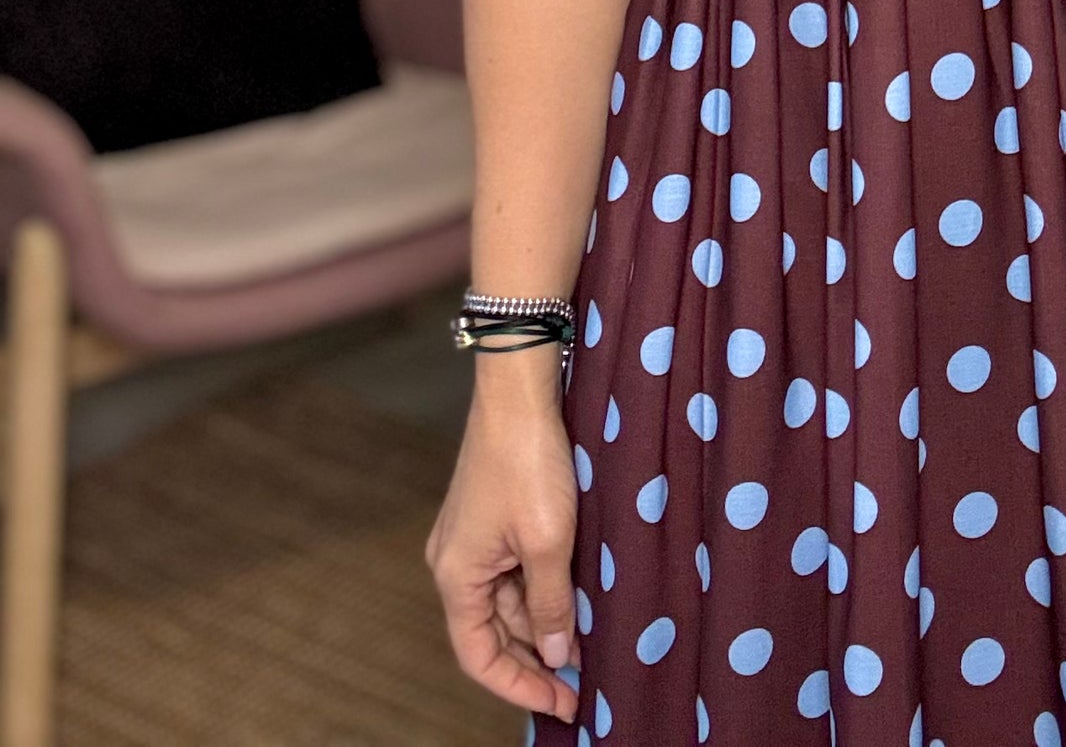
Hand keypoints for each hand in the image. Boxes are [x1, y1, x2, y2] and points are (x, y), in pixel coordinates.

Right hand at [426, 357, 581, 723]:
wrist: (519, 388)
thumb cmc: (528, 460)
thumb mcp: (548, 541)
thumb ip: (550, 604)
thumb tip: (555, 655)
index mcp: (456, 576)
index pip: (478, 657)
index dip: (519, 687)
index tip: (561, 702)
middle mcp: (455, 563)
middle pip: (492, 634)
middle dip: (533, 661)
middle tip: (580, 684)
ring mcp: (472, 539)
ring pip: (506, 603)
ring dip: (541, 626)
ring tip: (587, 645)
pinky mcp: (492, 517)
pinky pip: (513, 571)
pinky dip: (541, 592)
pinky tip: (575, 599)